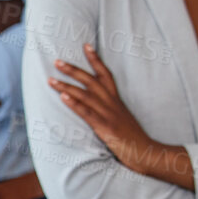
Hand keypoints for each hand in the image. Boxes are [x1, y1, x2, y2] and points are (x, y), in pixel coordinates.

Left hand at [48, 45, 163, 172]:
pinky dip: (75, 104)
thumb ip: (109, 110)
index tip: (86, 45)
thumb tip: (96, 104)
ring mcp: (109, 115)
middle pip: (92, 81)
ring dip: (67, 86)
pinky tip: (63, 97)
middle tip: (56, 61)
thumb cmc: (132, 139)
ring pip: (86, 95)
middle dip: (73, 70)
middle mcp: (112, 104)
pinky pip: (88, 113)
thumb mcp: (120, 119)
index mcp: (116, 101)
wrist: (147, 153)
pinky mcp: (106, 128)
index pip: (106, 75)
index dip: (96, 60)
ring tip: (51, 79)